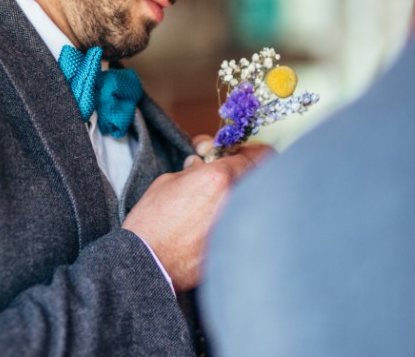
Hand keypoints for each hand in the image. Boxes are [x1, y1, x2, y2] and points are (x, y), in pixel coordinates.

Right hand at [122, 135, 271, 290]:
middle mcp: (236, 200)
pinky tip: (215, 224)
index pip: (258, 154)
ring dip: (242, 196)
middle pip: (265, 176)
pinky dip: (238, 219)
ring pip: (258, 201)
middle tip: (229, 175)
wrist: (149, 264)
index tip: (240, 153)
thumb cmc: (153, 222)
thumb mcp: (168, 181)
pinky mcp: (239, 246)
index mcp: (219, 178)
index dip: (251, 150)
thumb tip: (203, 166)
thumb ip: (195, 170)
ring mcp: (240, 225)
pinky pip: (247, 224)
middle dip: (248, 171)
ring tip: (218, 202)